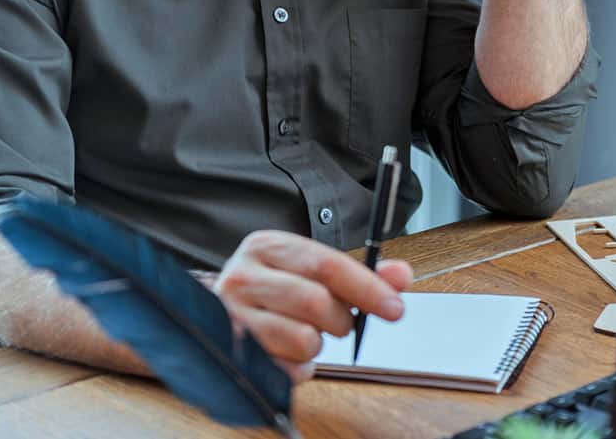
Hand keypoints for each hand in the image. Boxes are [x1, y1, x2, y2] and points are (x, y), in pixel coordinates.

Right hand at [213, 230, 412, 382]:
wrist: (214, 313)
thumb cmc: (275, 290)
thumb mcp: (312, 271)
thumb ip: (361, 274)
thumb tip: (402, 276)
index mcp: (268, 246)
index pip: (327, 265)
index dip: (367, 288)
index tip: (395, 308)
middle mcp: (243, 276)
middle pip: (317, 302)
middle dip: (340, 320)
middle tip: (338, 322)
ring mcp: (233, 316)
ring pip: (303, 339)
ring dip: (317, 344)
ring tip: (304, 332)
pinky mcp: (233, 353)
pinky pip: (288, 369)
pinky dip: (300, 366)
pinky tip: (288, 351)